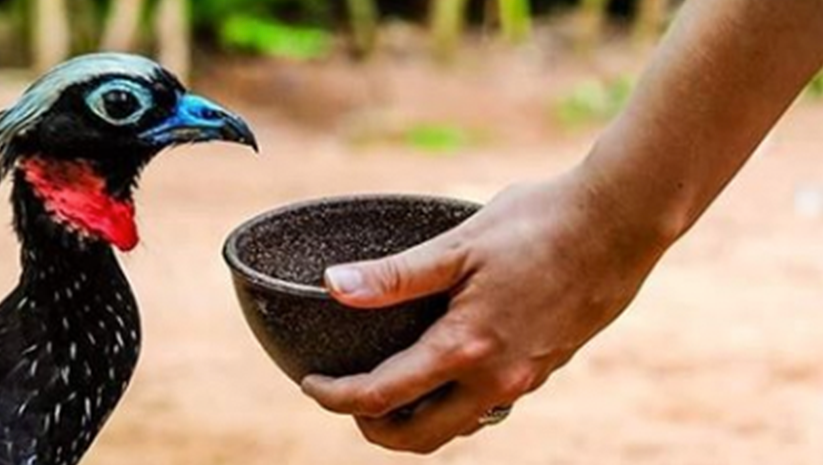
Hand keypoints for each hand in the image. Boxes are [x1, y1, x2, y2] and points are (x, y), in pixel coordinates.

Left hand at [300, 167, 673, 452]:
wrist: (623, 221)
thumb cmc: (539, 223)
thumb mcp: (459, 244)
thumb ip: (395, 275)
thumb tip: (333, 286)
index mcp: (467, 349)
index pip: (383, 396)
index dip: (336, 397)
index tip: (310, 384)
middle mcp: (497, 378)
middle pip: (421, 437)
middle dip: (373, 428)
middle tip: (343, 399)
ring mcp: (525, 378)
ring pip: (457, 426)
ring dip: (415, 421)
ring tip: (385, 390)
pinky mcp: (545, 367)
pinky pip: (488, 405)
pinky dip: (453, 403)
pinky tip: (444, 370)